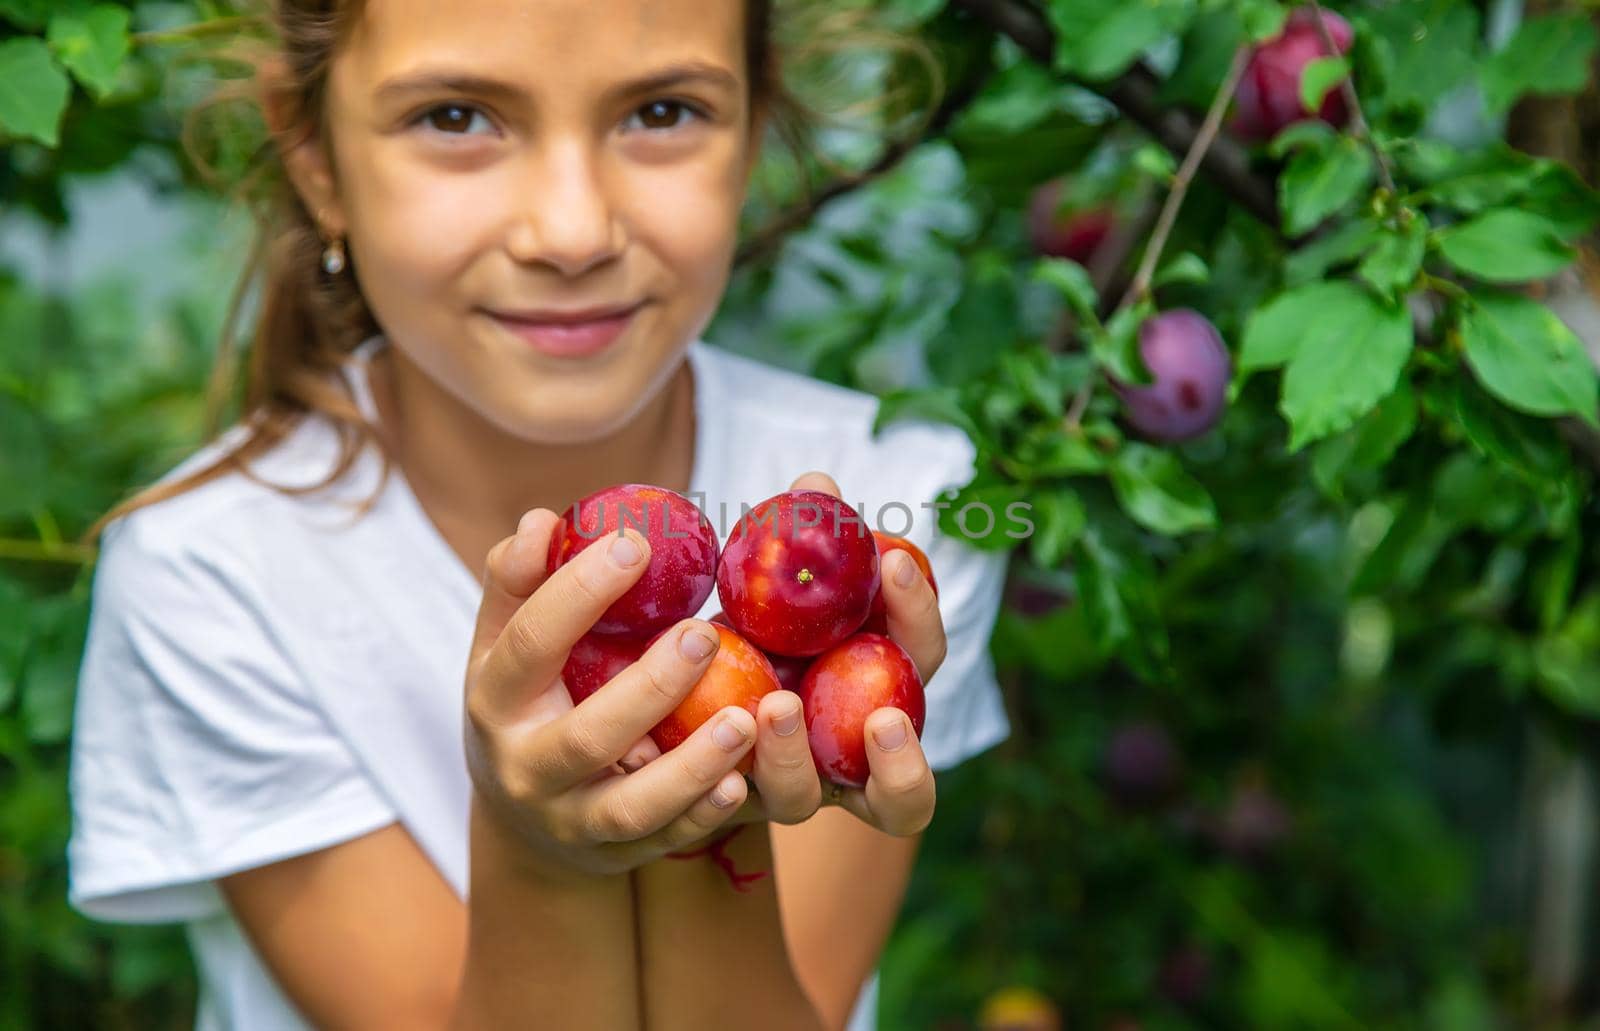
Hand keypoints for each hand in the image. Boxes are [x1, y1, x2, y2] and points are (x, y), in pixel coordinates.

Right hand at [462, 510, 760, 880]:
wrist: (521, 820)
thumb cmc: (527, 701)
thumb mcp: (505, 645)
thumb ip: (518, 582)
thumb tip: (539, 522)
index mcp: (496, 699)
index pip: (530, 644)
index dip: (577, 592)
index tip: (634, 541)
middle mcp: (526, 768)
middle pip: (586, 736)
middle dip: (649, 688)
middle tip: (705, 632)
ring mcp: (571, 821)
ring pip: (630, 807)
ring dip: (689, 767)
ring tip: (743, 719)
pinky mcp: (616, 855)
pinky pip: (664, 841)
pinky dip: (702, 815)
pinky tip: (743, 781)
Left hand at [621, 472, 944, 838]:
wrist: (670, 690)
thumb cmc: (751, 622)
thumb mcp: (774, 585)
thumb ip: (800, 542)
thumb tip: (816, 486)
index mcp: (877, 689)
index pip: (920, 653)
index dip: (917, 611)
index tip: (890, 560)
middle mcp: (844, 759)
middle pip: (906, 787)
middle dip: (904, 757)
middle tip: (883, 717)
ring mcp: (783, 790)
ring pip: (808, 804)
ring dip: (793, 758)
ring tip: (772, 708)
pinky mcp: (717, 805)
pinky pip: (722, 810)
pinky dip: (708, 787)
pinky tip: (682, 750)